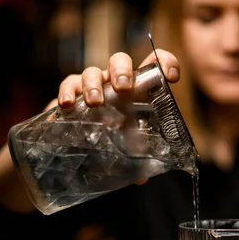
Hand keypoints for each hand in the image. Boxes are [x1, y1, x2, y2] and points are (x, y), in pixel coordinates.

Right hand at [44, 50, 180, 184]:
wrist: (74, 147)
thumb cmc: (109, 141)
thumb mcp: (125, 147)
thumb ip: (134, 157)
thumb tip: (141, 177)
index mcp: (136, 91)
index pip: (154, 65)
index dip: (165, 63)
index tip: (171, 77)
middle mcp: (114, 84)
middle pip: (119, 61)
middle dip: (121, 71)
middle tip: (123, 88)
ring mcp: (92, 86)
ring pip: (92, 71)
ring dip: (93, 84)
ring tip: (95, 103)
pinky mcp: (70, 93)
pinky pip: (68, 83)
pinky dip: (67, 91)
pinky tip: (67, 105)